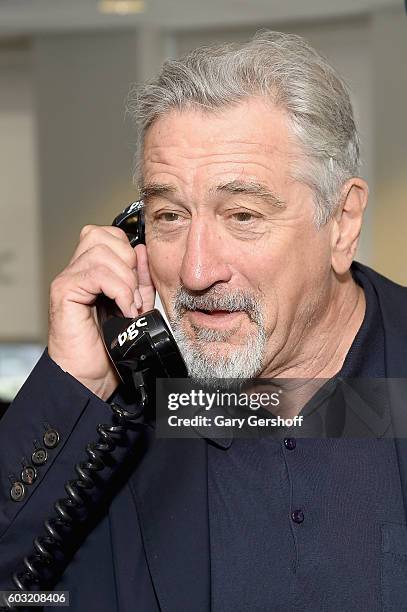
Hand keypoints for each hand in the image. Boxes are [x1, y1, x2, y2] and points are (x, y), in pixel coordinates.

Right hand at [48, 225, 155, 399]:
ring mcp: (68, 278)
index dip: (131, 253)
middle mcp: (76, 269)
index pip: (111, 235)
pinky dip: (119, 290)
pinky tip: (123, 309)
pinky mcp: (64, 290)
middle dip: (129, 263)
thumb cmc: (107, 347)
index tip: (138, 285)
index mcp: (92, 270)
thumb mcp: (134, 307)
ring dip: (125, 280)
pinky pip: (97, 274)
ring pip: (102, 252)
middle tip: (133, 296)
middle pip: (105, 236)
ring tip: (129, 306)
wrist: (89, 377)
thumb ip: (140, 279)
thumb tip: (143, 250)